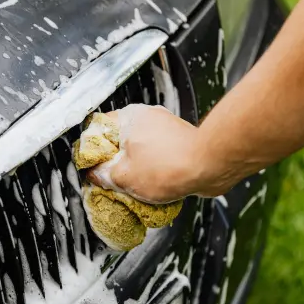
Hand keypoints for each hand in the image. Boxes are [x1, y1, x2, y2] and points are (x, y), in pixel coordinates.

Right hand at [87, 104, 231, 203]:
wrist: (211, 167)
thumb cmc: (169, 167)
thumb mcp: (124, 177)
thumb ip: (103, 175)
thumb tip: (95, 175)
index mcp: (129, 117)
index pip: (99, 128)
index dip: (92, 150)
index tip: (92, 167)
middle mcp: (148, 117)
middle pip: (120, 140)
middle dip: (116, 161)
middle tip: (113, 180)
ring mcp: (166, 127)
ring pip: (140, 149)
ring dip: (136, 167)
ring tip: (135, 186)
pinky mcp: (180, 140)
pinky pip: (158, 154)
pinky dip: (154, 168)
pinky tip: (155, 185)